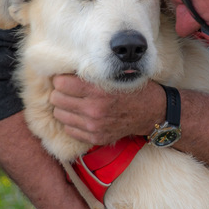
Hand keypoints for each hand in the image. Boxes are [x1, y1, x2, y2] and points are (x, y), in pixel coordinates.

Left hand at [50, 74, 164, 145]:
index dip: (61, 79)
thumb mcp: (113, 75)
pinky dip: (71, 121)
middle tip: (67, 90)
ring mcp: (94, 126)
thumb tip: (65, 70)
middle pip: (57, 99)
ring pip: (60, 115)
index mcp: (98, 90)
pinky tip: (80, 115)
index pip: (61, 84)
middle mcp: (94, 110)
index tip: (65, 78)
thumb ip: (91, 74)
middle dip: (60, 93)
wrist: (151, 112)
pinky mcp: (95, 138)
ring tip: (73, 103)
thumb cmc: (131, 88)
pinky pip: (69, 129)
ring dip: (64, 107)